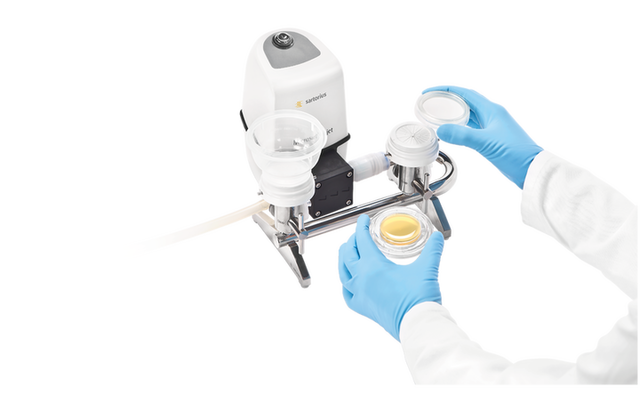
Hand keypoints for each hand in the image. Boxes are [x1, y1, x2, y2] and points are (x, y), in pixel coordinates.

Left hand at [335, 214, 445, 340]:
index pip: (362, 240)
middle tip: (358, 235)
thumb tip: (437, 237)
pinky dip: (345, 285)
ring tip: (349, 254)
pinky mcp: (362, 308)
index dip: (362, 227)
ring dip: (344, 260)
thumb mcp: (427, 269)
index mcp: (374, 266)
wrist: (417, 325)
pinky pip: (346, 294)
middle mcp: (362, 279)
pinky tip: (349, 283)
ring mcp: (359, 294)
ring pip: (343, 273)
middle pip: (348, 254)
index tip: (363, 220)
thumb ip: (432, 250)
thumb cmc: (418, 299)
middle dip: (352, 241)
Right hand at [421, 85, 543, 189]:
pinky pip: (469, 130)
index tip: (428, 92)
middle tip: (428, 105)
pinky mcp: (489, 139)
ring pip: (466, 116)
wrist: (531, 170)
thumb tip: (440, 130)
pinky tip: (448, 135)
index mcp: (491, 110)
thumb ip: (462, 136)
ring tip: (433, 117)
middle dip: (445, 102)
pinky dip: (457, 130)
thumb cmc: (515, 153)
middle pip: (463, 102)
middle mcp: (490, 115)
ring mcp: (490, 127)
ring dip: (450, 116)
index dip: (444, 90)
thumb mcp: (486, 143)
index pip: (464, 92)